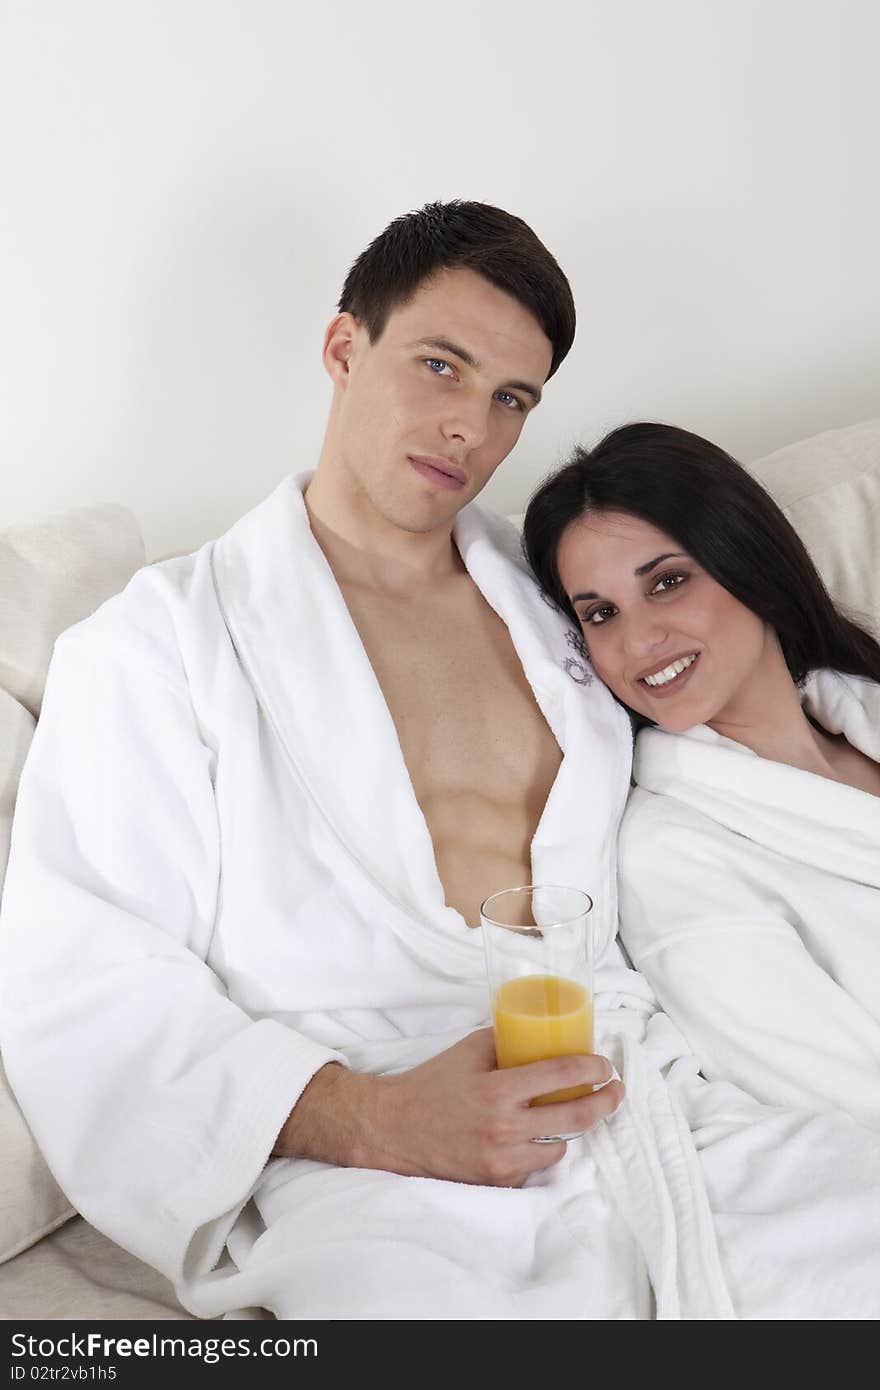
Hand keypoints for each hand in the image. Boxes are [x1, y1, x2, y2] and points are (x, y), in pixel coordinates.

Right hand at [275, 1028, 623, 1187]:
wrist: (394, 1129)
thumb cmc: (431, 1084)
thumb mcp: (468, 1050)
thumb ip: (506, 1040)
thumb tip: (542, 1032)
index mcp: (497, 1089)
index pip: (562, 1074)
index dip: (592, 1068)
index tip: (604, 1064)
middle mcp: (503, 1128)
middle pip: (576, 1117)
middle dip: (605, 1102)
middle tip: (615, 1091)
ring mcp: (501, 1160)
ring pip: (560, 1147)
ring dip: (569, 1129)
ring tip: (568, 1113)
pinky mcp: (496, 1181)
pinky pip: (534, 1167)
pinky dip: (538, 1150)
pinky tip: (531, 1137)